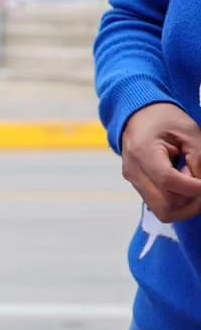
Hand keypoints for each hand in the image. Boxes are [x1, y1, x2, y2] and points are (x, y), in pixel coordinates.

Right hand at [121, 103, 200, 222]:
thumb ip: (199, 158)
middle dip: (191, 203)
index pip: (167, 180)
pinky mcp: (140, 188)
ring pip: (163, 211)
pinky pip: (161, 205)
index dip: (192, 187)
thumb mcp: (189, 131)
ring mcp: (135, 183)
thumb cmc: (164, 120)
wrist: (139, 118)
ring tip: (194, 185)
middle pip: (164, 205)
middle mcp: (134, 172)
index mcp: (143, 152)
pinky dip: (179, 202)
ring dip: (186, 205)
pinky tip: (185, 186)